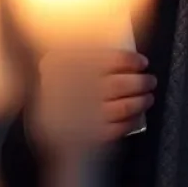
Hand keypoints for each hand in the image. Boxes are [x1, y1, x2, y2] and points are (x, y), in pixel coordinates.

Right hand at [39, 50, 155, 142]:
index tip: (142, 62)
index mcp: (56, 65)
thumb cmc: (57, 85)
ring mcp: (70, 117)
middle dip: (140, 83)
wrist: (37, 120)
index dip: (128, 60)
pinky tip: (136, 116)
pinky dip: (128, 122)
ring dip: (139, 102)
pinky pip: (112, 130)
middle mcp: (62, 91)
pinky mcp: (77, 138)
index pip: (102, 59)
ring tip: (147, 98)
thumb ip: (86, 51)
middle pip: (115, 85)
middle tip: (150, 80)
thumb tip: (124, 48)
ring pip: (118, 108)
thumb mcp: (63, 61)